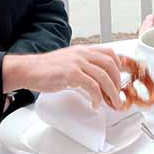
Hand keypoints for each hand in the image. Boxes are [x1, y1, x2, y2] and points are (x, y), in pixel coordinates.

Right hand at [2, 45, 123, 109]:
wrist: (28, 69)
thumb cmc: (46, 69)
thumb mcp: (69, 62)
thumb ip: (84, 67)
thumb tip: (96, 79)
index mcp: (83, 50)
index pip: (110, 53)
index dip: (121, 66)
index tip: (125, 78)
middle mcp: (82, 54)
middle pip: (111, 65)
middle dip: (118, 82)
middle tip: (118, 95)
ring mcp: (77, 62)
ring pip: (104, 76)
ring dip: (112, 92)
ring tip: (112, 103)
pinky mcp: (71, 73)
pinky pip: (91, 86)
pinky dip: (97, 97)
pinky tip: (95, 103)